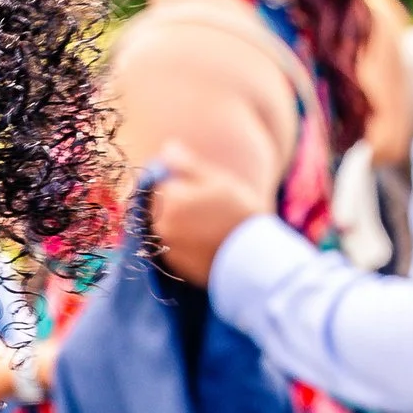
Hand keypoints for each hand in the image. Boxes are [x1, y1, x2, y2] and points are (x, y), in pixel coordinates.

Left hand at [144, 144, 273, 288]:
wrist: (254, 257)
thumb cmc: (239, 213)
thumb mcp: (217, 181)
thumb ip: (187, 165)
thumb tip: (167, 148)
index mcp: (171, 199)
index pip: (157, 182)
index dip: (174, 182)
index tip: (194, 189)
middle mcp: (162, 223)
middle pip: (158, 206)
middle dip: (174, 204)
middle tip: (204, 209)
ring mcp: (167, 246)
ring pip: (165, 227)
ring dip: (177, 223)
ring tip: (206, 226)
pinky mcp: (175, 265)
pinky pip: (171, 248)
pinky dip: (182, 243)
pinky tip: (204, 242)